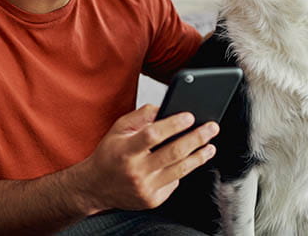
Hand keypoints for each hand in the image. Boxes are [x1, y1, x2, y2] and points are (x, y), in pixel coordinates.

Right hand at [79, 104, 218, 211]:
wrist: (96, 187)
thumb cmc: (110, 154)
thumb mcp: (118, 129)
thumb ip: (141, 115)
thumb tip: (166, 107)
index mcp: (125, 150)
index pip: (153, 135)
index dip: (173, 125)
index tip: (190, 116)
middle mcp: (136, 171)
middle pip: (173, 153)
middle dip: (197, 138)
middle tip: (211, 127)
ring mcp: (145, 188)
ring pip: (180, 169)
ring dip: (199, 156)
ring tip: (210, 145)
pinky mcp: (153, 200)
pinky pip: (175, 182)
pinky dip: (183, 169)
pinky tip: (189, 160)